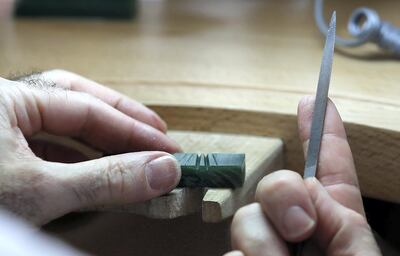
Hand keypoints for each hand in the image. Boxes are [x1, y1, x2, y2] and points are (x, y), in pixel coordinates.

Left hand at [0, 70, 180, 224]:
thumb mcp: (40, 191)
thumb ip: (104, 180)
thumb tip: (160, 171)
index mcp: (8, 98)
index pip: (88, 108)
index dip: (133, 129)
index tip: (167, 148)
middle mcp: (7, 108)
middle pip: (79, 105)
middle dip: (122, 123)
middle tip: (158, 138)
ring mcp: (5, 133)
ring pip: (66, 130)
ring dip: (105, 145)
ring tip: (138, 155)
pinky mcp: (5, 160)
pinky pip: (53, 154)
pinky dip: (82, 164)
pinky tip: (101, 174)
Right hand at [225, 96, 380, 255]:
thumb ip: (343, 223)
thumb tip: (308, 188)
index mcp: (334, 223)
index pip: (327, 167)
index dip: (320, 131)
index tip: (314, 100)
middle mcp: (295, 230)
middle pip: (273, 185)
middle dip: (282, 194)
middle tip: (301, 229)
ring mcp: (263, 246)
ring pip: (246, 219)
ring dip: (264, 246)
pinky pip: (229, 254)